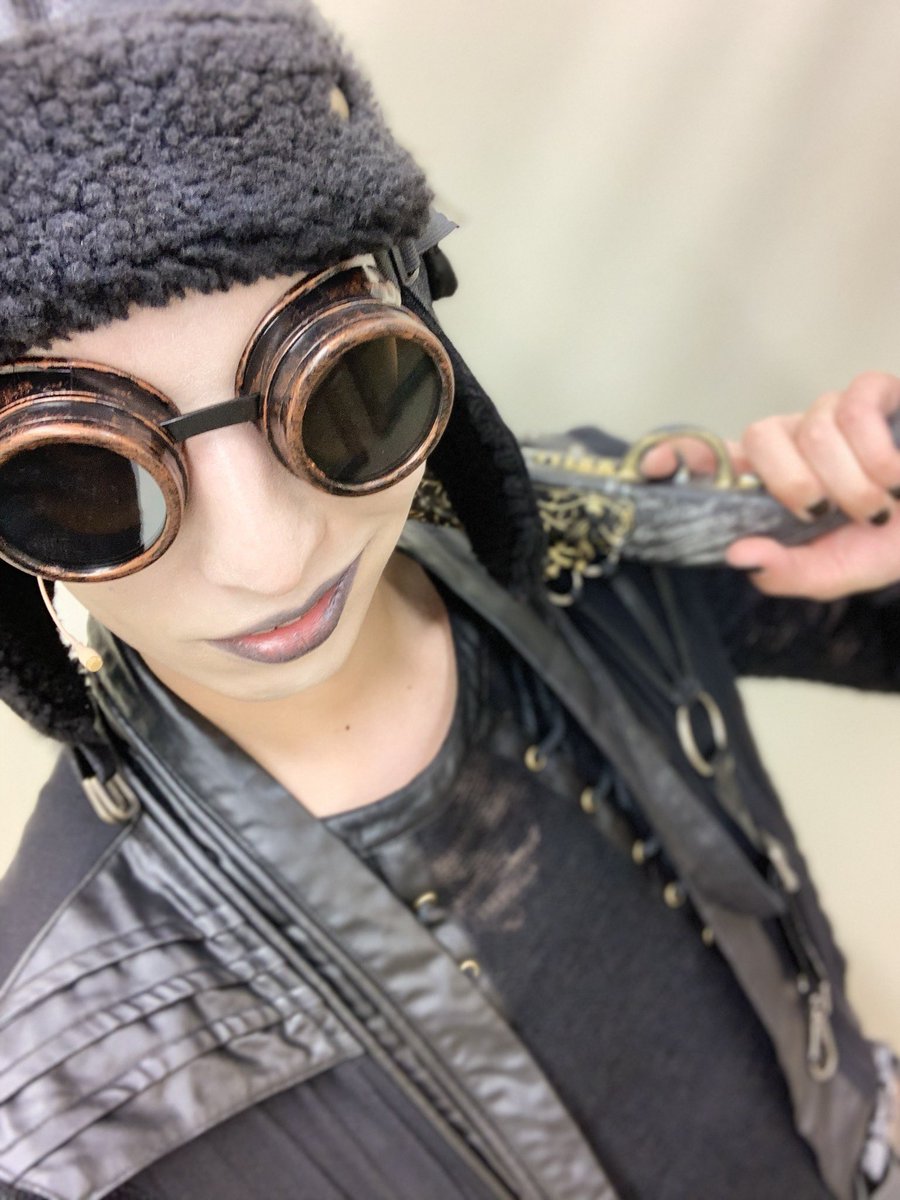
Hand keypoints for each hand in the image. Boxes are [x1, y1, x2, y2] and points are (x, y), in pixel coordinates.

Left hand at [641, 372, 899, 599]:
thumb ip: (788, 573)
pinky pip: (854, 406)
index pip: (713, 456)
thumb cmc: (891, 542)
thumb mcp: (838, 573)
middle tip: (824, 514)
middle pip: (761, 437)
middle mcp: (794, 441)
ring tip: (879, 507)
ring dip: (849, 479)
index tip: (655, 466)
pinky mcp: (875, 392)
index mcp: (772, 483)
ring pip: (812, 427)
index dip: (680, 455)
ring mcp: (833, 413)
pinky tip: (898, 476)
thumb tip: (737, 557)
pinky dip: (876, 450)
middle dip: (791, 483)